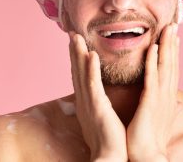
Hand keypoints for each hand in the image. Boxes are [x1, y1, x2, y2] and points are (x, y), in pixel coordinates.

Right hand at [69, 33, 127, 161]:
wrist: (111, 158)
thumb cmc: (109, 139)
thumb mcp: (101, 117)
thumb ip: (99, 103)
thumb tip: (100, 96)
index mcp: (87, 101)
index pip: (80, 75)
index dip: (76, 58)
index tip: (76, 42)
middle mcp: (84, 100)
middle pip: (77, 71)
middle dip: (73, 51)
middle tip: (71, 33)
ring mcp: (89, 103)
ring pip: (82, 74)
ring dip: (78, 54)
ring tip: (76, 37)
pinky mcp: (97, 108)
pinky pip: (93, 85)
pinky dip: (91, 69)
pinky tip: (91, 55)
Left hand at [126, 23, 182, 161]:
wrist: (147, 156)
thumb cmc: (151, 136)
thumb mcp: (159, 116)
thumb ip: (164, 103)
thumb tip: (173, 100)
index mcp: (167, 96)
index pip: (171, 69)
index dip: (173, 51)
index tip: (173, 36)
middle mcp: (167, 93)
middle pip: (171, 63)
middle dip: (173, 43)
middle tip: (173, 25)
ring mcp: (160, 97)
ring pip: (165, 66)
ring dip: (167, 46)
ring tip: (168, 29)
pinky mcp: (150, 102)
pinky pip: (152, 78)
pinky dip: (153, 62)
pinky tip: (153, 48)